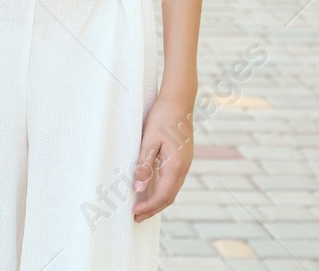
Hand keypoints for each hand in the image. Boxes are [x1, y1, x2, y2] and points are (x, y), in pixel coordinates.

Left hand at [132, 94, 194, 220]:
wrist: (178, 100)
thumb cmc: (162, 117)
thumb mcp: (149, 140)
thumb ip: (144, 165)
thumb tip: (139, 188)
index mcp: (176, 166)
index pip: (163, 195)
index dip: (149, 207)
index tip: (134, 213)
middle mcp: (183, 167)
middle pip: (169, 196)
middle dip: (153, 208)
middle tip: (136, 217)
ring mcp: (184, 163)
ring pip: (172, 189)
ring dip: (157, 200)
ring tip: (141, 207)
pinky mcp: (182, 158)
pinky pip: (172, 180)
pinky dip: (162, 189)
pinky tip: (151, 189)